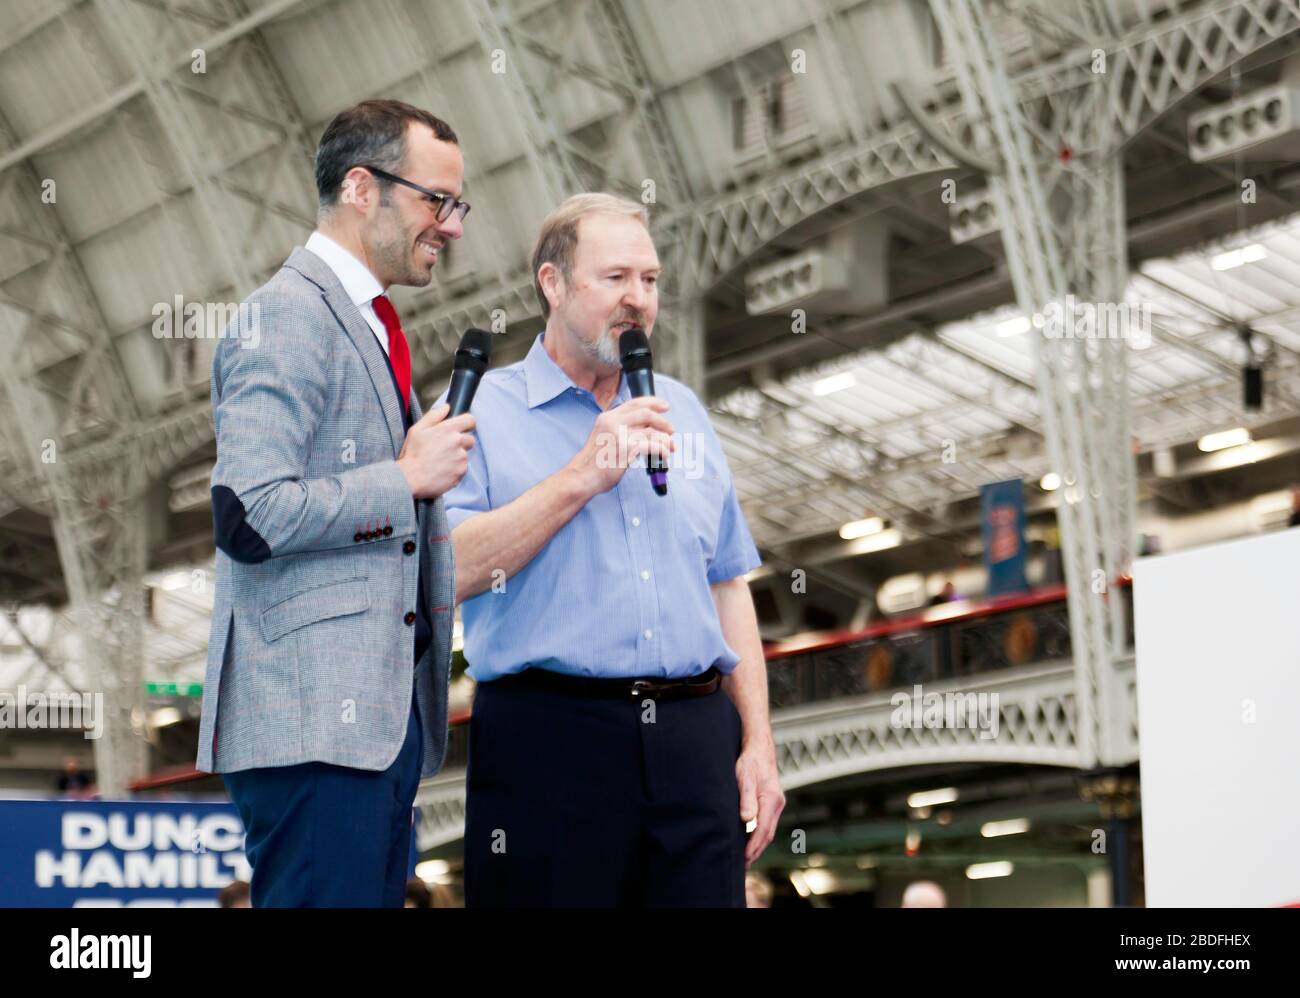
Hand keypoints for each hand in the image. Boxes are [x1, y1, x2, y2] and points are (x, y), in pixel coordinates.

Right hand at [397, 403, 475, 498]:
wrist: (410, 478)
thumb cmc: (412, 454)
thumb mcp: (417, 430)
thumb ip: (434, 416)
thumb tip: (446, 407)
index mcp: (448, 429)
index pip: (470, 420)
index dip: (466, 424)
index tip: (462, 428)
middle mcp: (458, 442)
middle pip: (470, 439)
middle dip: (461, 443)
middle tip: (445, 448)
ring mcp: (461, 458)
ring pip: (465, 455)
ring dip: (456, 457)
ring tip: (440, 461)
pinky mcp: (461, 472)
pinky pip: (462, 468)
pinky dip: (455, 469)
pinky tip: (442, 470)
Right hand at [565, 396, 674, 495]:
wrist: (582, 476)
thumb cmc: (594, 462)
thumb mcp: (603, 437)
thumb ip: (619, 430)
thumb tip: (644, 431)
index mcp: (607, 418)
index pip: (634, 403)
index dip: (653, 402)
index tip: (665, 406)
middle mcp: (613, 422)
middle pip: (646, 413)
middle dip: (663, 421)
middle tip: (672, 430)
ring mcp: (619, 435)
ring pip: (651, 431)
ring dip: (665, 439)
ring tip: (671, 447)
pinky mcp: (626, 449)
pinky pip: (651, 445)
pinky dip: (662, 450)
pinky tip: (665, 455)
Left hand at [737, 741, 784, 867]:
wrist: (759, 749)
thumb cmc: (750, 762)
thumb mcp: (744, 777)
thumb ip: (746, 798)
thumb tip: (747, 820)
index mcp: (772, 799)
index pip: (763, 829)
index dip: (753, 845)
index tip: (744, 858)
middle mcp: (777, 804)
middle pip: (768, 834)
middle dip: (756, 851)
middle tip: (743, 866)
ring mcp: (776, 804)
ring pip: (768, 831)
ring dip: (758, 846)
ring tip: (745, 859)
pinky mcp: (772, 803)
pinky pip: (767, 824)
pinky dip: (759, 836)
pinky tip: (749, 842)